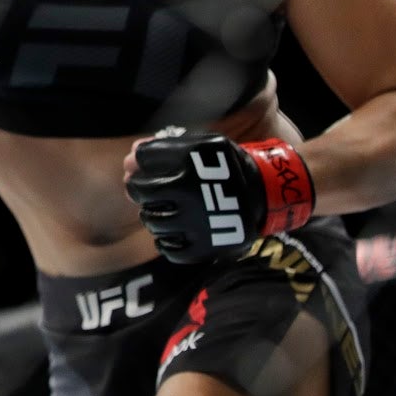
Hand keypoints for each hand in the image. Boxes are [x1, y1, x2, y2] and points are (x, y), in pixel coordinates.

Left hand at [124, 127, 315, 263]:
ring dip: (151, 215)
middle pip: (142, 195)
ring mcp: (196, 226)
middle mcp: (189, 200)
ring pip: (153, 223)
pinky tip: (171, 230)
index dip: (137, 167)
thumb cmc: (226, 166)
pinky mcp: (204, 248)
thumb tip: (130, 156)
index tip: (140, 169)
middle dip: (139, 191)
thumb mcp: (200, 146)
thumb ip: (164, 147)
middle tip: (147, 191)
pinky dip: (164, 241)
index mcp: (188, 172)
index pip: (141, 168)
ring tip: (161, 210)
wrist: (264, 194)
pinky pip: (169, 249)